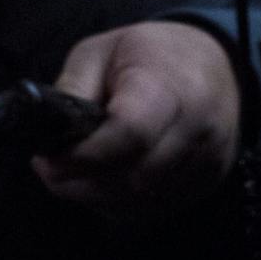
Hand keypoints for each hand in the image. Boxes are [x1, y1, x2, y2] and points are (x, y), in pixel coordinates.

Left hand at [35, 22, 237, 221]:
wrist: (214, 64)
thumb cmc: (149, 54)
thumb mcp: (99, 51)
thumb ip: (73, 89)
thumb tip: (46, 130)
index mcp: (170, 86)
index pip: (131, 133)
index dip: (85, 154)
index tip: (48, 158)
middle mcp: (198, 128)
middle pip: (135, 176)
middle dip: (82, 180)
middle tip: (48, 169)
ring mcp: (208, 160)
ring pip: (143, 199)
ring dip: (96, 195)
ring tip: (68, 175)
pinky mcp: (207, 182)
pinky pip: (156, 208)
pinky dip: (119, 203)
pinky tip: (97, 183)